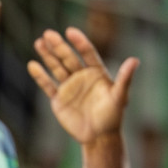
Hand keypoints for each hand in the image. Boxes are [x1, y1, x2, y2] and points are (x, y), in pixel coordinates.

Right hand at [28, 27, 138, 144]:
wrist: (98, 136)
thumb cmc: (112, 116)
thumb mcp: (120, 97)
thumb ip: (125, 78)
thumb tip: (135, 60)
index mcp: (97, 72)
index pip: (87, 53)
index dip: (79, 42)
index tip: (70, 31)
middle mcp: (81, 76)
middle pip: (68, 58)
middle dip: (58, 46)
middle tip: (48, 33)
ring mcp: (69, 87)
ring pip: (56, 68)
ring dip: (47, 56)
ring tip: (38, 42)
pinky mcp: (59, 99)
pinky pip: (48, 85)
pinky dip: (40, 76)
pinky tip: (33, 65)